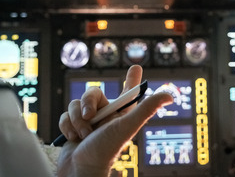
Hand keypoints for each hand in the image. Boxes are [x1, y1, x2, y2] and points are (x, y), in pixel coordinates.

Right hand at [56, 65, 172, 176]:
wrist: (80, 170)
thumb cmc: (105, 151)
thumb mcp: (127, 126)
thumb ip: (146, 109)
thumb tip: (170, 95)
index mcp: (120, 114)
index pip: (129, 93)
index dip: (132, 80)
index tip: (136, 68)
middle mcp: (104, 117)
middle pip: (92, 93)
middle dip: (87, 103)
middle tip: (89, 116)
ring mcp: (87, 122)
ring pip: (75, 105)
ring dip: (76, 120)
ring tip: (83, 136)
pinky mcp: (72, 128)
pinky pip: (65, 116)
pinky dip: (67, 127)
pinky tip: (73, 139)